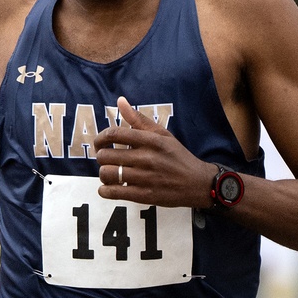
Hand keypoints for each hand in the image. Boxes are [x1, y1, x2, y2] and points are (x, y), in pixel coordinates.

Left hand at [94, 96, 216, 208]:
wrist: (197, 183)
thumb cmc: (177, 157)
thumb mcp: (162, 134)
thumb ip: (139, 119)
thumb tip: (120, 101)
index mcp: (150, 140)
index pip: (115, 134)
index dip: (101, 138)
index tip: (100, 143)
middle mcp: (146, 158)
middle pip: (106, 155)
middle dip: (102, 157)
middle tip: (107, 159)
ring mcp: (145, 178)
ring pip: (107, 174)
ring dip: (103, 174)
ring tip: (110, 174)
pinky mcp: (144, 196)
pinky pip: (114, 192)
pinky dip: (105, 190)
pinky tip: (109, 187)